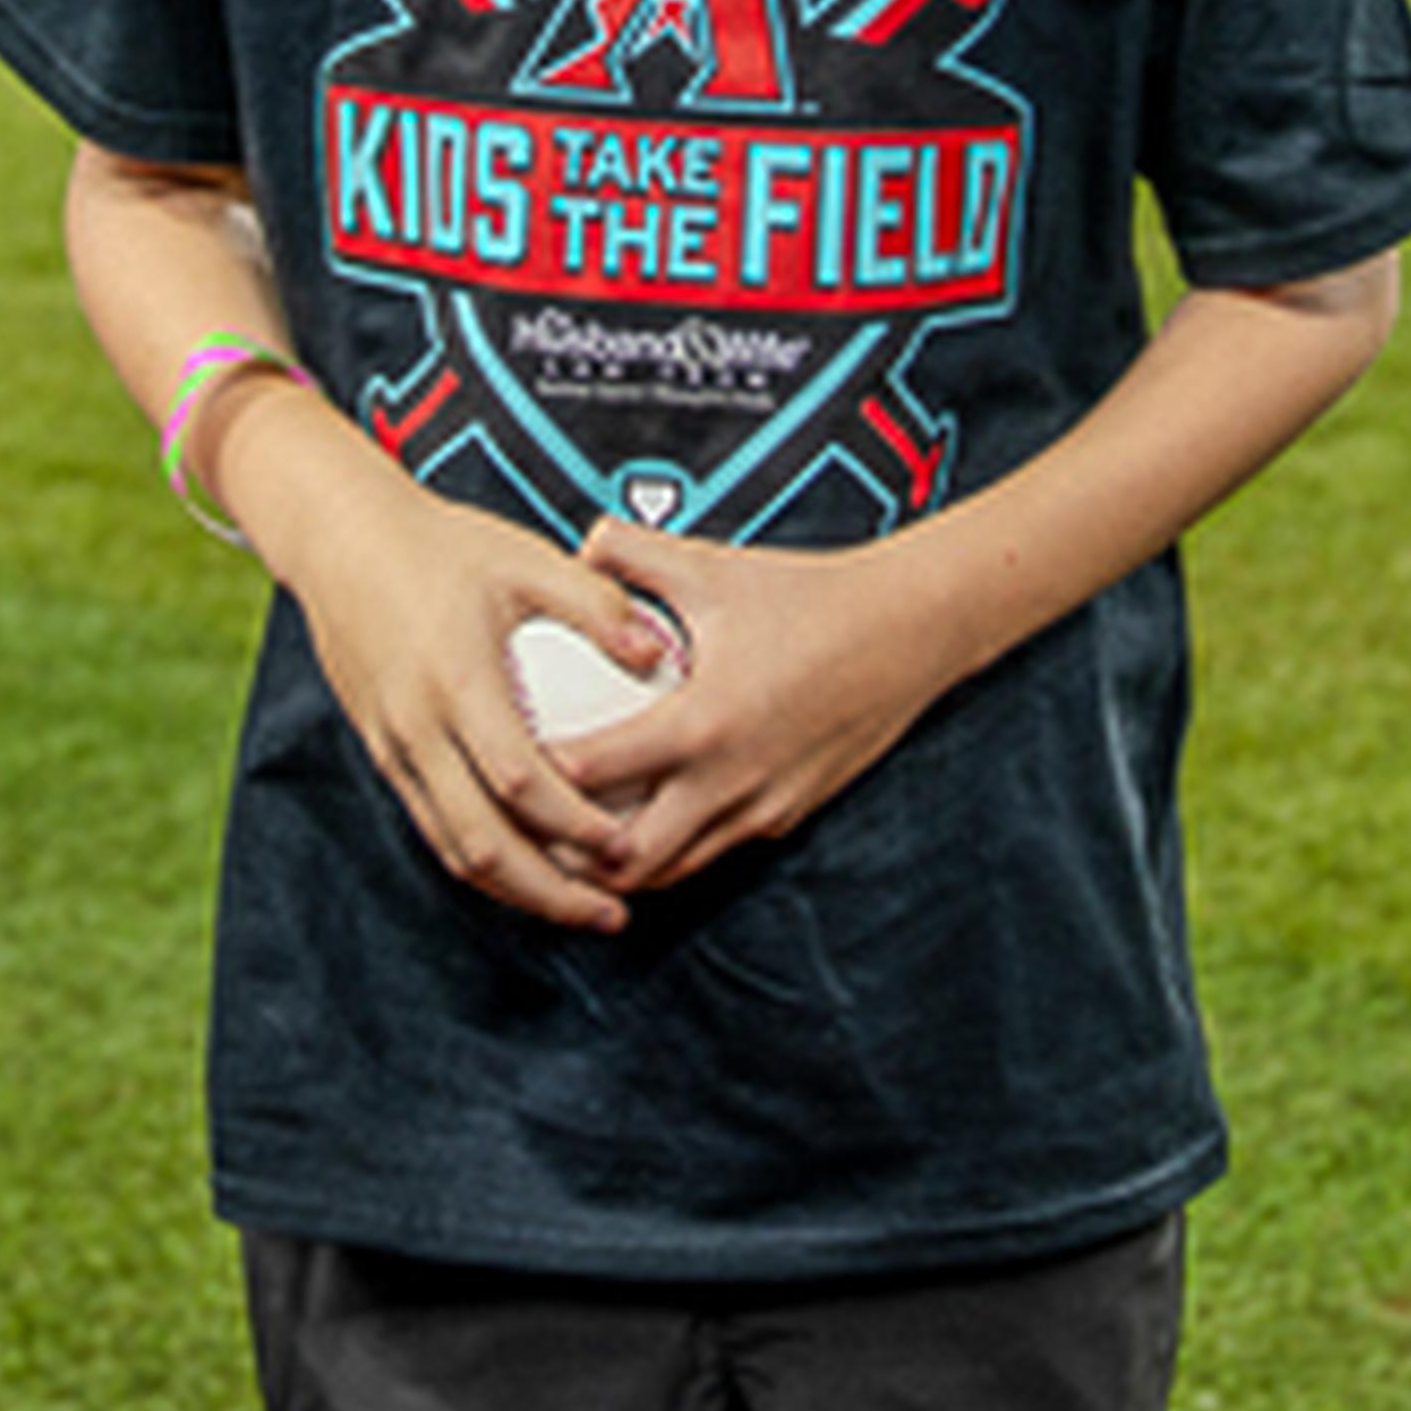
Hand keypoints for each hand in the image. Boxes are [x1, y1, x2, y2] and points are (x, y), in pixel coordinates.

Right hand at [251, 433, 688, 933]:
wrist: (344, 542)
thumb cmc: (441, 545)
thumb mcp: (525, 558)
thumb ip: (595, 604)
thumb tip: (657, 652)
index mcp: (457, 682)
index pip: (520, 780)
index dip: (575, 824)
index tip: (626, 843)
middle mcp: (418, 728)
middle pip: (483, 843)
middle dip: (550, 891)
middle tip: (611, 912)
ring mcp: (395, 748)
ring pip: (453, 849)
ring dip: (516, 890)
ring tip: (576, 908)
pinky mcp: (384, 753)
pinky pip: (432, 827)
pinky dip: (480, 861)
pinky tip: (525, 869)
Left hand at [555, 517, 964, 896]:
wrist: (906, 630)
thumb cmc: (811, 597)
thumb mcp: (713, 568)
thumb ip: (635, 554)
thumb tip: (580, 543)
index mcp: (701, 721)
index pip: (593, 773)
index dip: (538, 775)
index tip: (504, 764)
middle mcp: (729, 780)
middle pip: (626, 857)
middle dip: (572, 855)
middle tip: (529, 832)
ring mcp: (762, 806)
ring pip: (674, 868)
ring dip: (622, 864)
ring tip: (576, 845)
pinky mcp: (787, 813)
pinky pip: (717, 848)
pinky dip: (676, 847)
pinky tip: (649, 821)